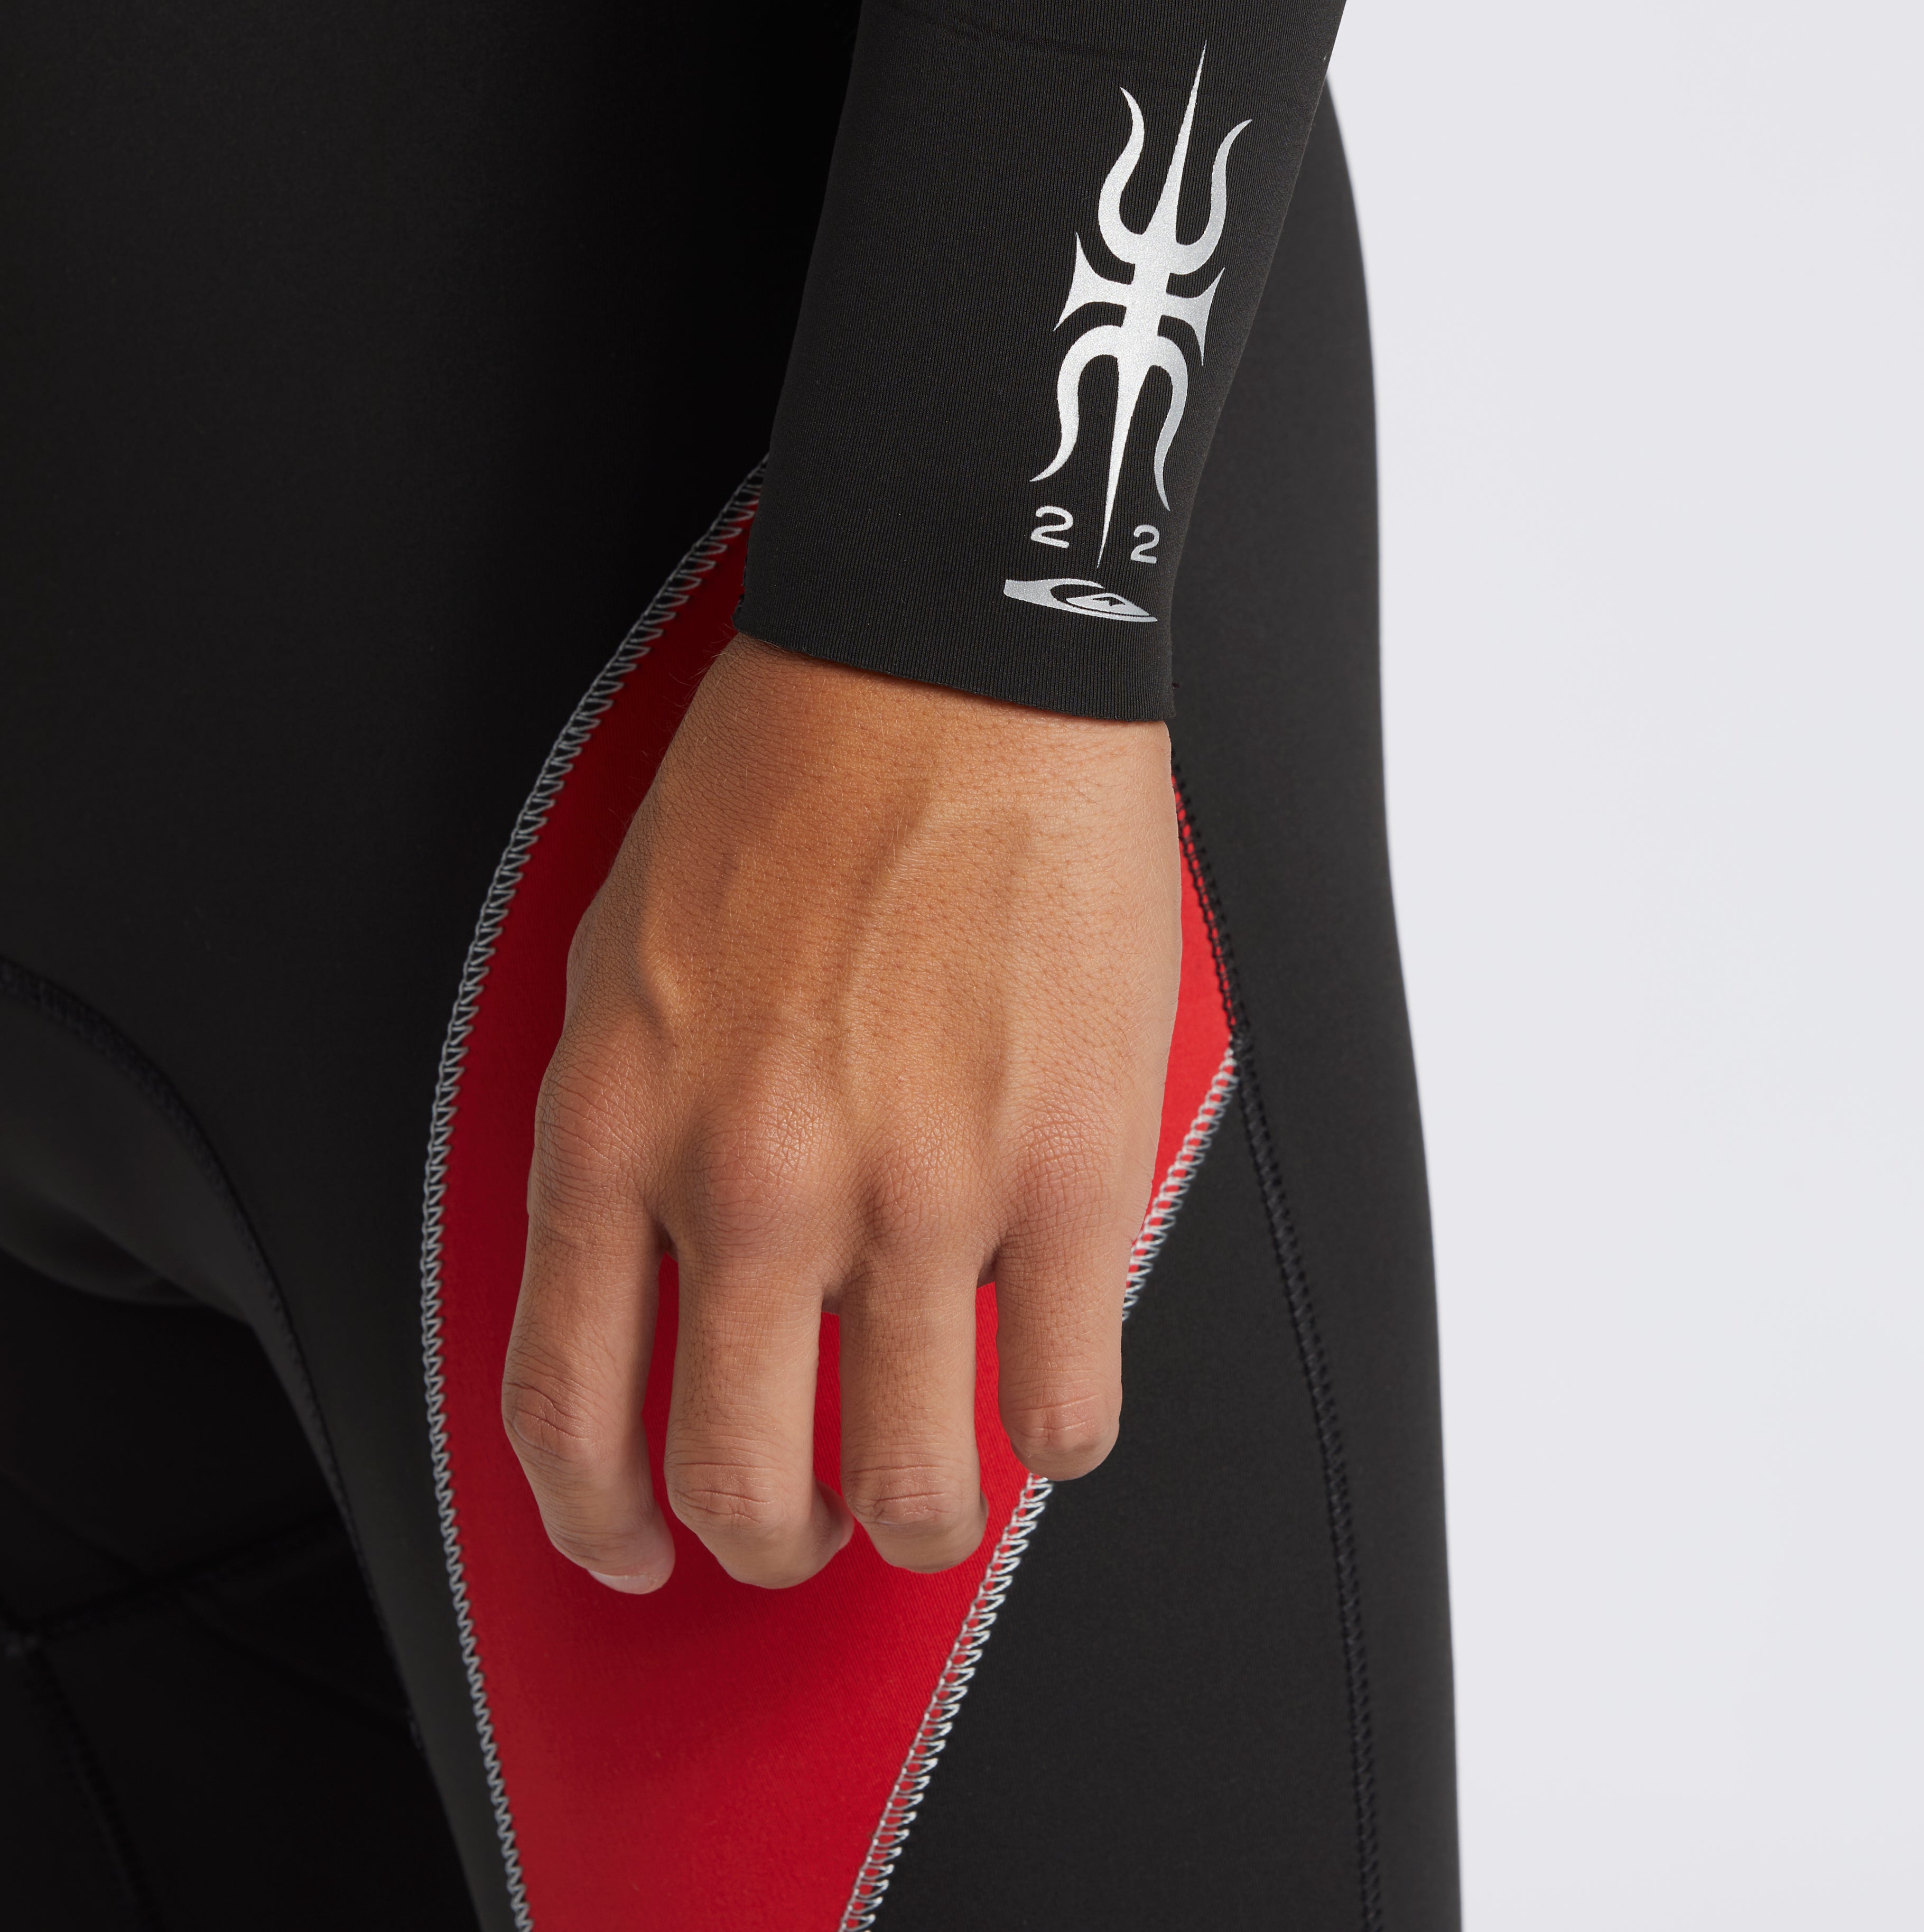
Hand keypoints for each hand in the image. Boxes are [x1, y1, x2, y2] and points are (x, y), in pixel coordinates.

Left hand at [500, 634, 1180, 1590]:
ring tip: (935, 1487)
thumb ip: (625, 1131)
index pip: (569, 1409)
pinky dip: (1054, 1435)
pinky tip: (1044, 1384)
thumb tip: (648, 1276)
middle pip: (742, 1487)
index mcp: (624, 1126)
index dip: (596, 1519)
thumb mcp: (624, 953)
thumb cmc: (793, 775)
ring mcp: (923, 1193)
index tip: (632, 1542)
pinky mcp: (1070, 1175)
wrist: (948, 665)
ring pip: (917, 1486)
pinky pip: (1066, 1407)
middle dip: (771, 1539)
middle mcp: (757, 1184)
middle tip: (803, 1518)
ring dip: (920, 1521)